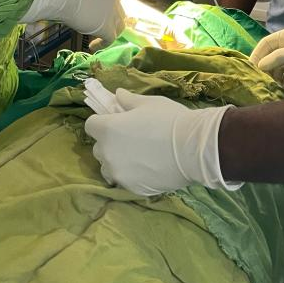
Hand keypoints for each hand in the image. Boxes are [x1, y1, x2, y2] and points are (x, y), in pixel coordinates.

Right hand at [22, 0, 125, 43]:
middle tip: (100, 27)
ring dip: (110, 33)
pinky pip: (110, 39)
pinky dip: (102, 44)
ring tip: (98, 39)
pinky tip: (92, 47)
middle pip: (119, 11)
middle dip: (112, 19)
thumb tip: (67, 5)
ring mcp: (112, 12)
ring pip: (119, 26)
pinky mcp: (108, 28)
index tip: (104, 12)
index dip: (112, 4)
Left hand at [85, 89, 239, 195]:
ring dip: (116, 161)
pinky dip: (131, 174)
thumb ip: (128, 100)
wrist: (193, 149)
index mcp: (108, 129)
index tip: (116, 120)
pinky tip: (148, 168)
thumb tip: (117, 94)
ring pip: (108, 167)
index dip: (102, 121)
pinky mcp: (131, 188)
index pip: (91, 125)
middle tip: (130, 137)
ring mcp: (119, 174)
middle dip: (109, 142)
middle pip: (99, 148)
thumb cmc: (169, 119)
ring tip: (137, 156)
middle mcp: (107, 154)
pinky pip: (124, 180)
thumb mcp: (148, 103)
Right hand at [250, 25, 283, 84]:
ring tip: (277, 87)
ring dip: (276, 78)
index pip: (266, 44)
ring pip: (279, 68)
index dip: (257, 55)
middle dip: (266, 69)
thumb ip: (276, 58)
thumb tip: (259, 65)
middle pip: (271, 57)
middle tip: (263, 83)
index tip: (250, 70)